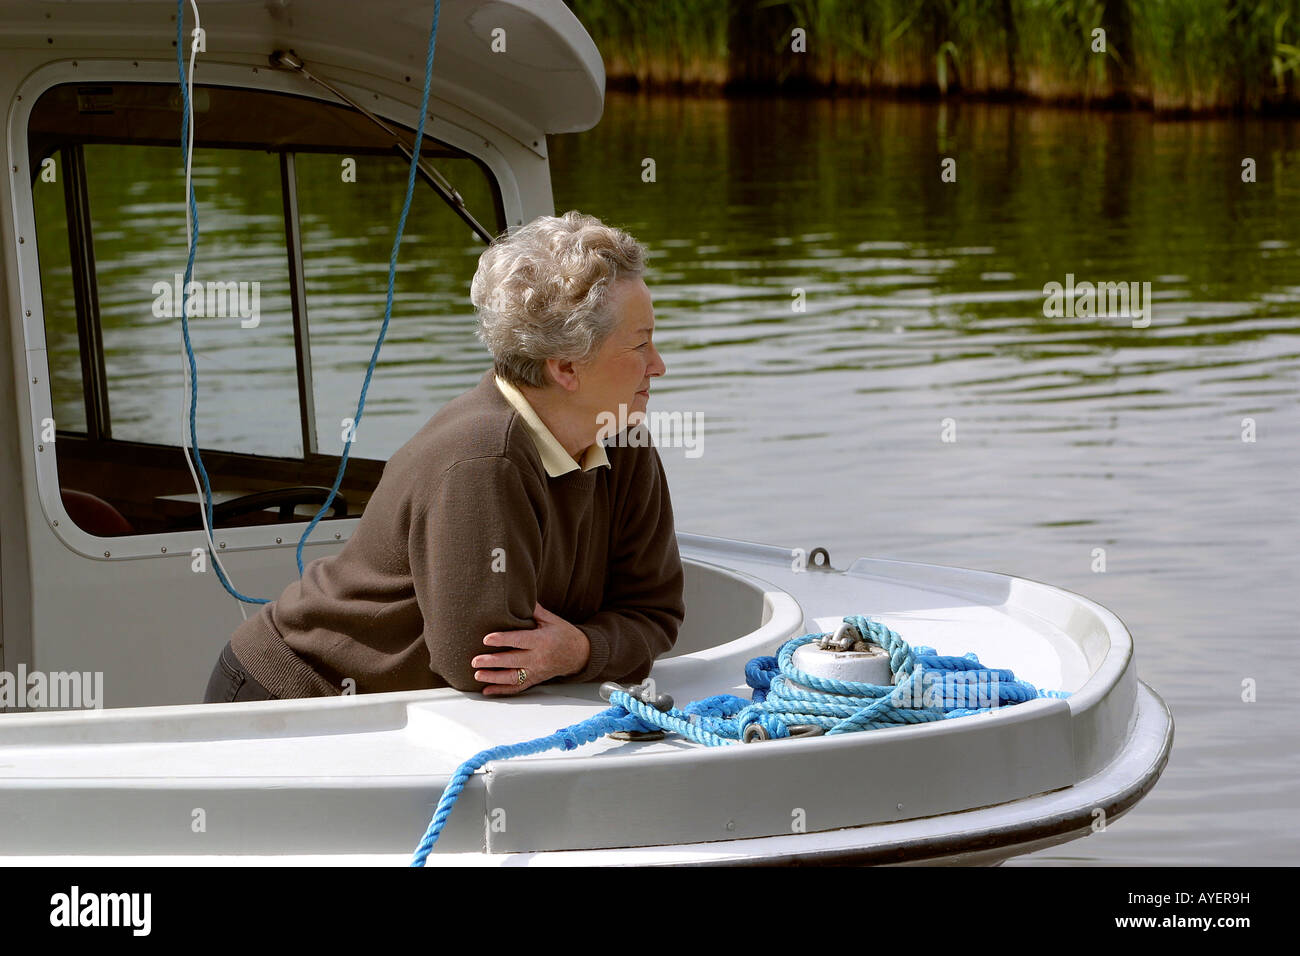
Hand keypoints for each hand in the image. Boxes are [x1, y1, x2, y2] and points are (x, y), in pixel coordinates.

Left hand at [471, 602, 591, 695]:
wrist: (580, 654)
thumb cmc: (565, 635)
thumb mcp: (552, 620)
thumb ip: (534, 610)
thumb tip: (520, 594)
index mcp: (542, 641)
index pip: (519, 640)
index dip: (503, 640)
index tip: (487, 639)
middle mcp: (538, 658)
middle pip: (512, 661)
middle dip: (493, 662)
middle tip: (475, 661)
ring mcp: (536, 671)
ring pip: (512, 677)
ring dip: (493, 677)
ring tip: (478, 674)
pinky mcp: (535, 680)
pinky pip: (517, 688)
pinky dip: (501, 690)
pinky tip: (487, 690)